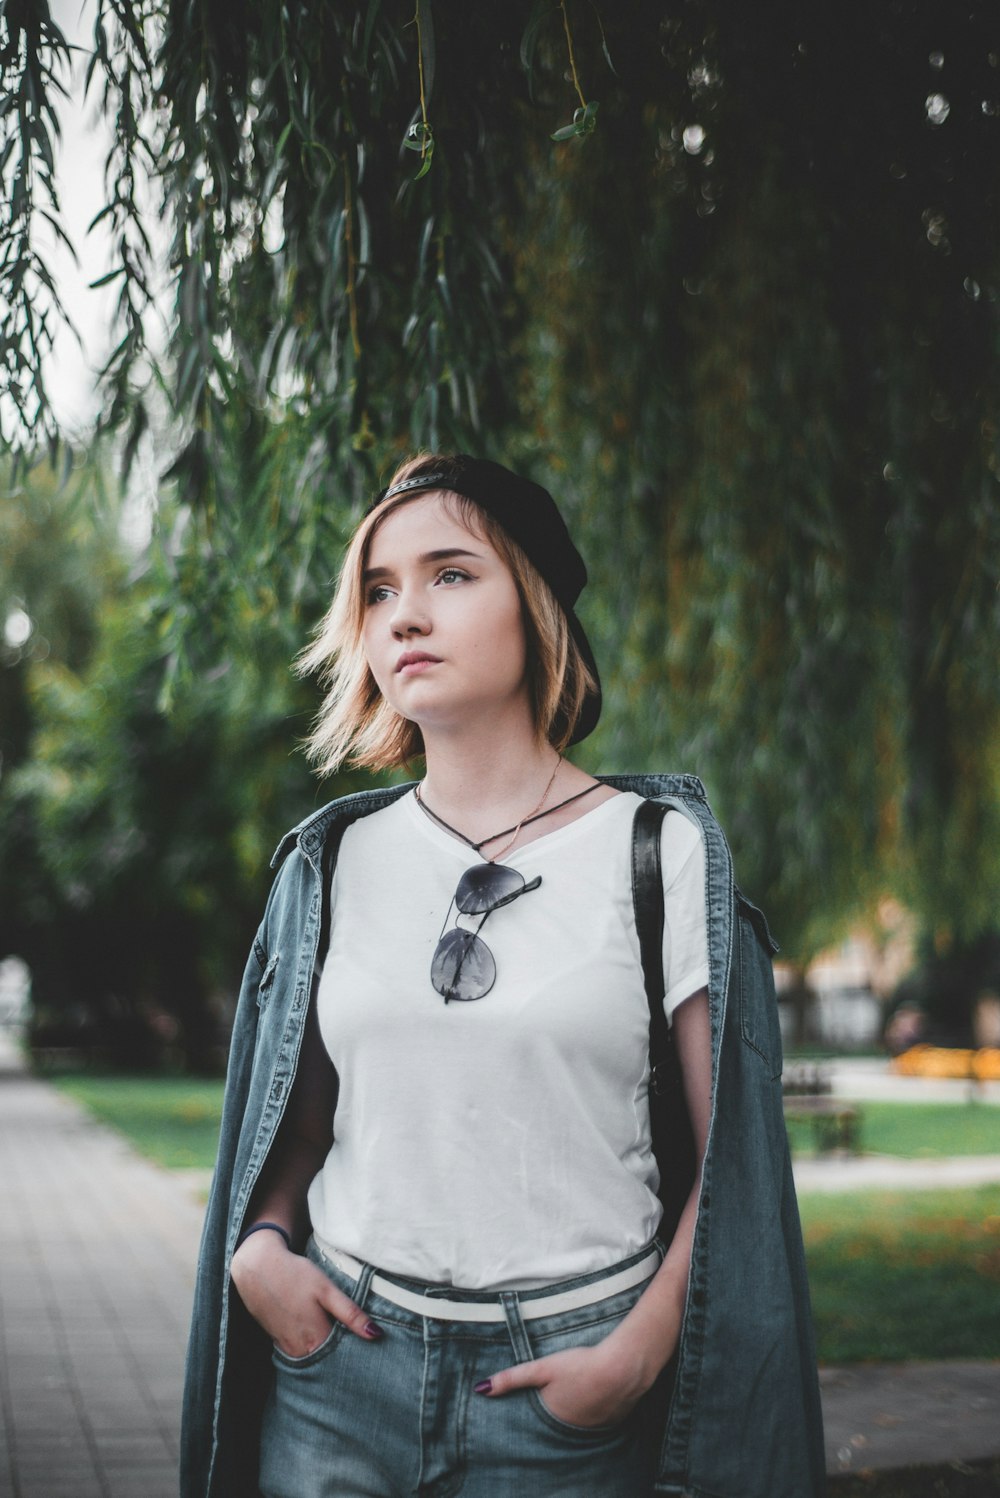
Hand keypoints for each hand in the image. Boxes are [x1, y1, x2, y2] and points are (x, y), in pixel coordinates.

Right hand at [230, 1231, 381, 1357]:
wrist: (257, 1267)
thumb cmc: (295, 1275)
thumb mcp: (326, 1289)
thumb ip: (350, 1314)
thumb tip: (376, 1334)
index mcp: (316, 1339)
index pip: (344, 1357)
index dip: (358, 1353)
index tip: (370, 1349)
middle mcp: (300, 1350)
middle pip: (328, 1360)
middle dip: (343, 1356)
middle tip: (358, 1344)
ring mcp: (287, 1348)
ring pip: (314, 1357)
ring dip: (326, 1352)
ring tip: (339, 1337)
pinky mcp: (278, 1341)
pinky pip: (300, 1351)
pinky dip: (311, 1346)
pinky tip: (317, 1332)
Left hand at [475, 1341, 649, 1428]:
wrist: (623, 1367)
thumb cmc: (581, 1366)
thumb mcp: (543, 1368)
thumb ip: (513, 1378)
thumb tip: (481, 1389)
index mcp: (553, 1418)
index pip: (538, 1418)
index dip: (537, 1408)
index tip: (534, 1401)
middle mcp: (573, 1429)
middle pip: (559, 1420)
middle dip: (557, 1410)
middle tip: (560, 1391)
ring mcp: (596, 1427)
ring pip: (580, 1419)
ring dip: (578, 1409)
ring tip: (578, 1391)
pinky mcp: (614, 1419)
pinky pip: (600, 1417)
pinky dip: (596, 1407)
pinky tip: (598, 1392)